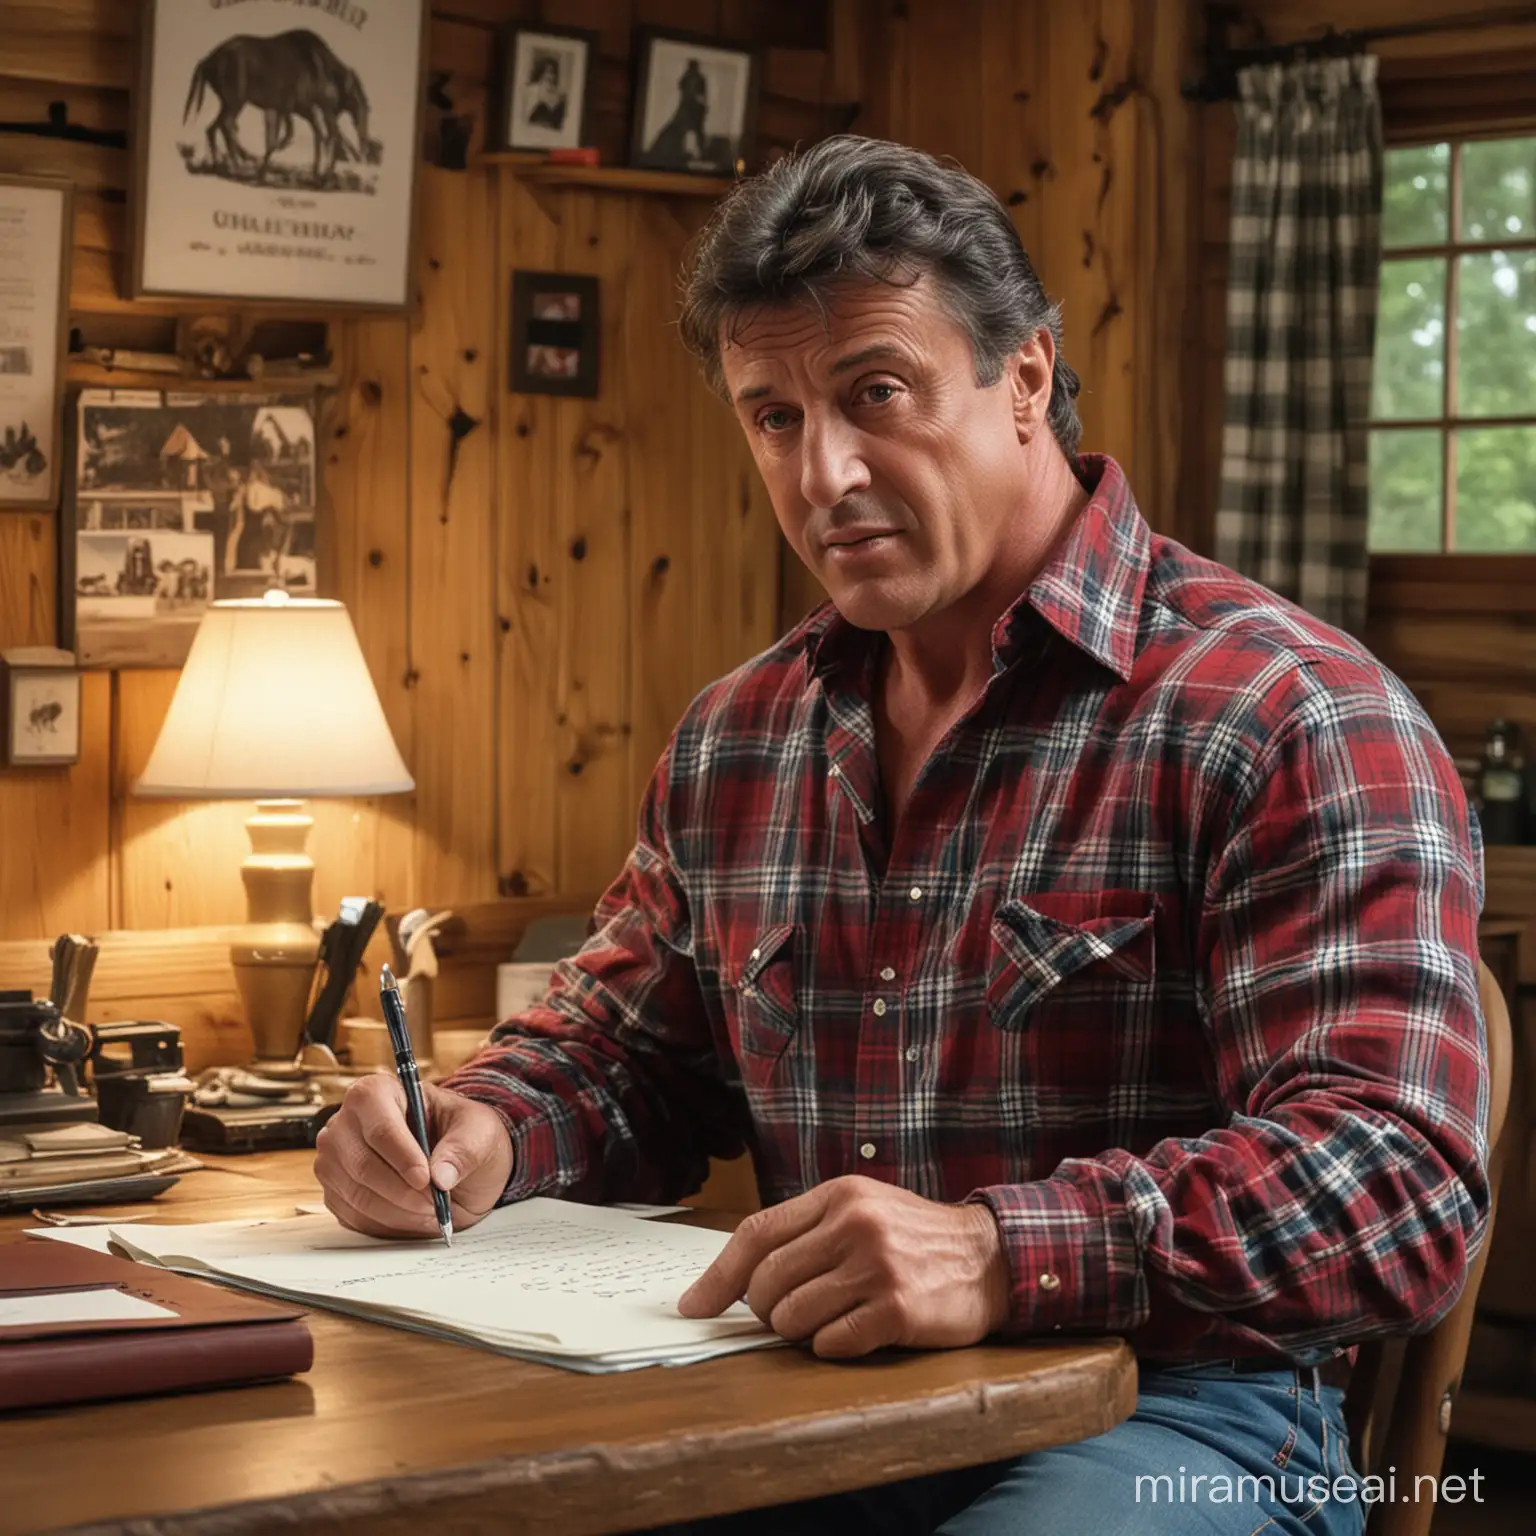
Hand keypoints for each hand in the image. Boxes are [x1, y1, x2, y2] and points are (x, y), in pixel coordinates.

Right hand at [314, 1074, 514, 1238]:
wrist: (453, 1163)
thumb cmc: (462, 1136)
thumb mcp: (480, 1132)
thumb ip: (464, 1149)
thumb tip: (441, 1177)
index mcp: (378, 1092)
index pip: (378, 1126)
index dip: (402, 1156)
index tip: (426, 1179)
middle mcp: (346, 1122)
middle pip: (362, 1164)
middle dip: (403, 1191)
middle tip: (436, 1202)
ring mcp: (335, 1159)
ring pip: (357, 1195)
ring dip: (399, 1211)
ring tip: (431, 1210)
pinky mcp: (335, 1192)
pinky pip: (354, 1217)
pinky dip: (388, 1224)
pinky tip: (414, 1216)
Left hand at [677, 1176, 1010, 1357]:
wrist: (989, 1257)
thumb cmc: (913, 1238)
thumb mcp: (861, 1210)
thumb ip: (806, 1232)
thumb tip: (735, 1279)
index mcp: (838, 1195)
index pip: (756, 1233)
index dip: (718, 1276)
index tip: (693, 1306)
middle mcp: (854, 1224)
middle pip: (766, 1282)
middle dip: (763, 1311)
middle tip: (785, 1316)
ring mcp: (877, 1266)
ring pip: (793, 1317)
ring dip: (797, 1332)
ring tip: (825, 1322)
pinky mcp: (898, 1310)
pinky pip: (831, 1343)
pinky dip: (830, 1347)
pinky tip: (854, 1333)